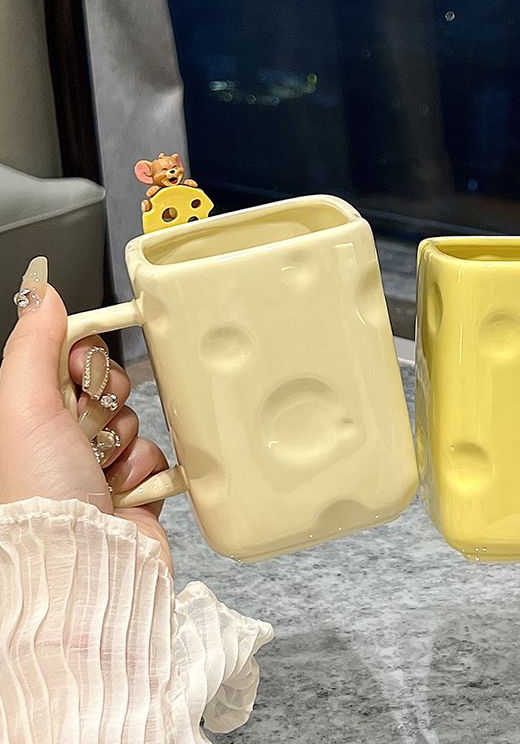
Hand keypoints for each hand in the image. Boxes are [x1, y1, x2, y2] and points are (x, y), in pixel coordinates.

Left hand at [0, 258, 171, 569]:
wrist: (85, 566)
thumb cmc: (40, 498)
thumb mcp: (25, 410)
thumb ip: (33, 347)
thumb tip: (40, 290)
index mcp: (29, 419)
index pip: (71, 362)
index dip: (86, 362)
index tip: (84, 376)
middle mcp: (60, 441)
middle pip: (109, 389)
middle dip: (109, 406)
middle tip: (90, 431)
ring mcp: (96, 466)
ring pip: (136, 421)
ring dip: (126, 444)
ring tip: (103, 474)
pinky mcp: (132, 489)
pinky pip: (157, 455)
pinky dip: (146, 470)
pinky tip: (124, 493)